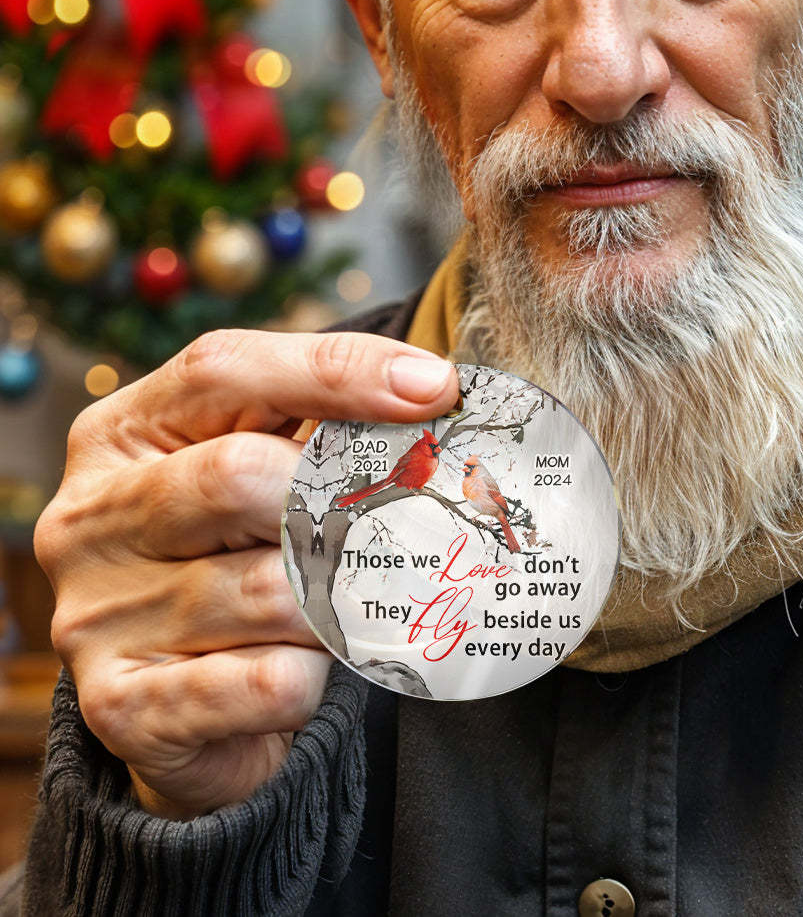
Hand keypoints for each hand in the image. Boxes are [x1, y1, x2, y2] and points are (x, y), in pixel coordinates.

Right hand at [33, 329, 458, 820]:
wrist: (189, 709)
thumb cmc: (242, 554)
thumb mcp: (263, 464)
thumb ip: (323, 420)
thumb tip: (433, 389)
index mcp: (121, 434)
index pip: (222, 368)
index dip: (337, 371)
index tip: (435, 389)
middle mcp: (90, 518)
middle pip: (237, 474)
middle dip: (336, 503)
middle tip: (390, 527)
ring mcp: (97, 617)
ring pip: (270, 589)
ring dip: (336, 601)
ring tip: (343, 608)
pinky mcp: (124, 710)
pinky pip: (267, 682)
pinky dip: (313, 675)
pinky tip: (310, 669)